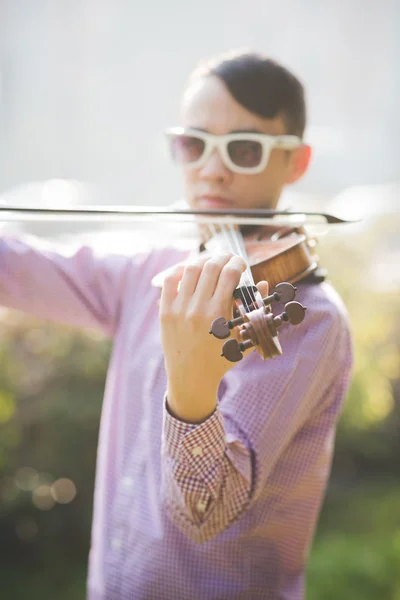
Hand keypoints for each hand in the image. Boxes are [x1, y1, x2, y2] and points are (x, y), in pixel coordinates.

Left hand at [159, 253, 266, 422]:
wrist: (191, 378)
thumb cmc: (222, 358)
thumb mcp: (244, 338)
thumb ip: (256, 310)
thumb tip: (264, 283)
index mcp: (219, 314)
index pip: (229, 274)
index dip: (237, 262)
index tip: (241, 263)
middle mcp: (197, 309)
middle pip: (210, 267)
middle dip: (223, 257)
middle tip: (228, 258)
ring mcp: (179, 309)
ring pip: (190, 269)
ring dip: (203, 261)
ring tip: (211, 262)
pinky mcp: (165, 312)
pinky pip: (169, 281)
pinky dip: (180, 270)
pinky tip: (189, 269)